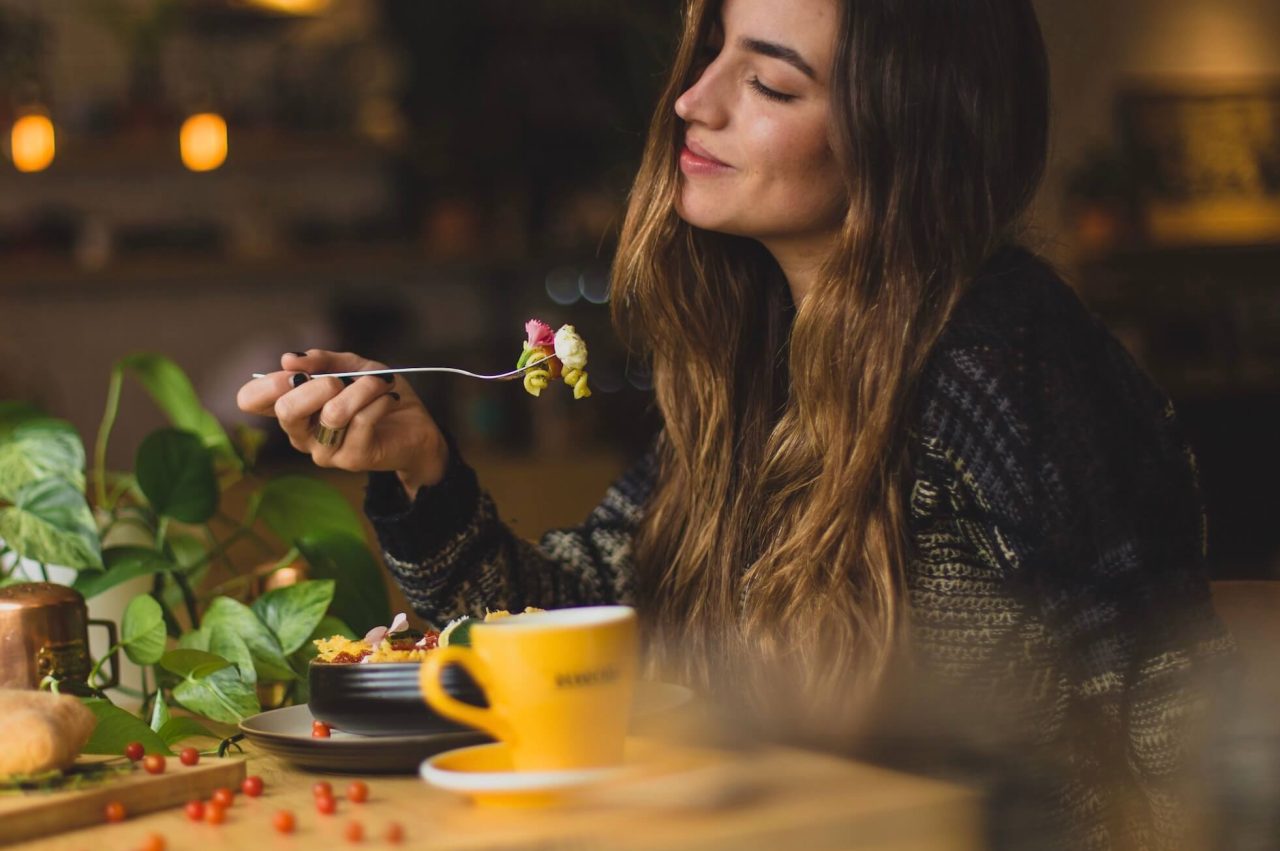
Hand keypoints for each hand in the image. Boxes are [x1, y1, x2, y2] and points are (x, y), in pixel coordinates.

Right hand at [235, 350, 447, 494]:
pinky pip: (362, 420)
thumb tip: (289, 359)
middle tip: (342, 380)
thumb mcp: (351, 367)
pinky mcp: (351, 459)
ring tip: (380, 382)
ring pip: (333, 413)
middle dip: (318, 385)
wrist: (417, 427)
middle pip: (286, 410)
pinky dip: (379, 400)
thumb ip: (322, 360)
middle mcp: (300, 434)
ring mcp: (324, 451)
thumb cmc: (377, 395)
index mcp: (292, 409)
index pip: (250, 400)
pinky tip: (389, 398)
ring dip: (362, 388)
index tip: (298, 371)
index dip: (268, 382)